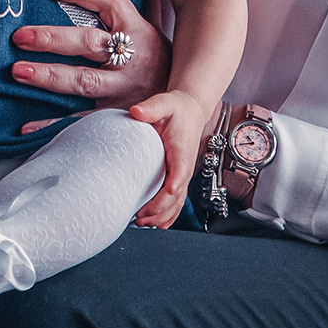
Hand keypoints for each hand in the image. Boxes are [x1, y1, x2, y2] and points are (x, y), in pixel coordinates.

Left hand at [11, 0, 171, 130]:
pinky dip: (53, 125)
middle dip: (53, 38)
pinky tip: (26, 126)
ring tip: (18, 71)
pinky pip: (81, 121)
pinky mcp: (115, 116)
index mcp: (139, 31)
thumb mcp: (157, 31)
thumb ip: (148, 5)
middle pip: (90, 43)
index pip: (109, 1)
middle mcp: (132, 59)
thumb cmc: (162, 64)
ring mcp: (123, 90)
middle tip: (20, 36)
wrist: (187, 112)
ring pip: (83, 81)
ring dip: (49, 76)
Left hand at [127, 90, 209, 228]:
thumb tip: (136, 111)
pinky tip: (154, 224)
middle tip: (138, 217)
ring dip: (161, 216)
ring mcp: (183, 175)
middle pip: (176, 195)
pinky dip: (167, 215)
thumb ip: (151, 107)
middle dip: (159, 210)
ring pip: (177, 203)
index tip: (158, 199)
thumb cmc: (176, 109)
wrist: (190, 111)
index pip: (179, 172)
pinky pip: (176, 202)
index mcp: (181, 150)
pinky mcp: (178, 178)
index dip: (171, 188)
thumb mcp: (164, 103)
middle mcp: (185, 167)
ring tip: (141, 223)